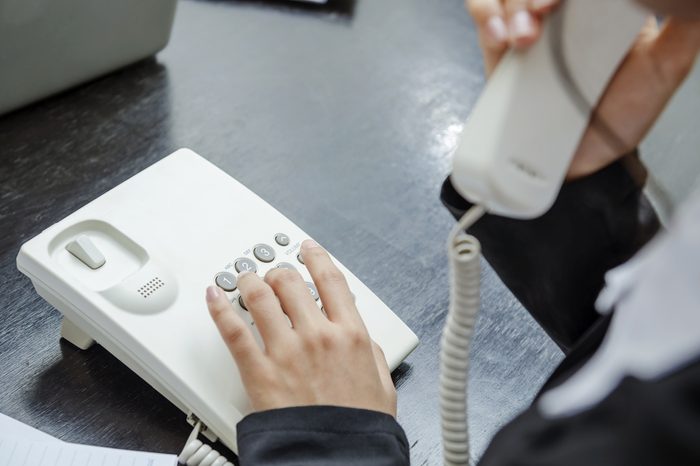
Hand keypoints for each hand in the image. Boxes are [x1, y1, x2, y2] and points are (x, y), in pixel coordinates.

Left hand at [206, 240, 396, 415]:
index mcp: (350, 335)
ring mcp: (286, 352)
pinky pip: (233, 331)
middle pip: (291, 282)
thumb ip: (373, 354)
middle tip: (273, 275)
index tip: (308, 250)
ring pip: (261, 297)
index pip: (331, 280)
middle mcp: (317, 335)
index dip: (316, 258)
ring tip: (243, 279)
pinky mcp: (259, 372)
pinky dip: (220, 309)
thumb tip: (364, 339)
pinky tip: (214, 297)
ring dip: (249, 282)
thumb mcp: (383, 385)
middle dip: (278, 273)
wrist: (336, 459)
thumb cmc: (357, 427)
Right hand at [466, 0, 699, 178]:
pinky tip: (501, 36)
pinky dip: (486, 15)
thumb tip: (689, 1)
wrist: (578, 164)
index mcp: (603, 4)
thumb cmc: (621, 119)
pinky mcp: (500, 46)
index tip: (566, 0)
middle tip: (545, 11)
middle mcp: (565, 9)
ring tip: (523, 37)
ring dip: (511, 4)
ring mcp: (529, 25)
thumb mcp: (665, 69)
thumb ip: (685, 28)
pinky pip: (482, 11)